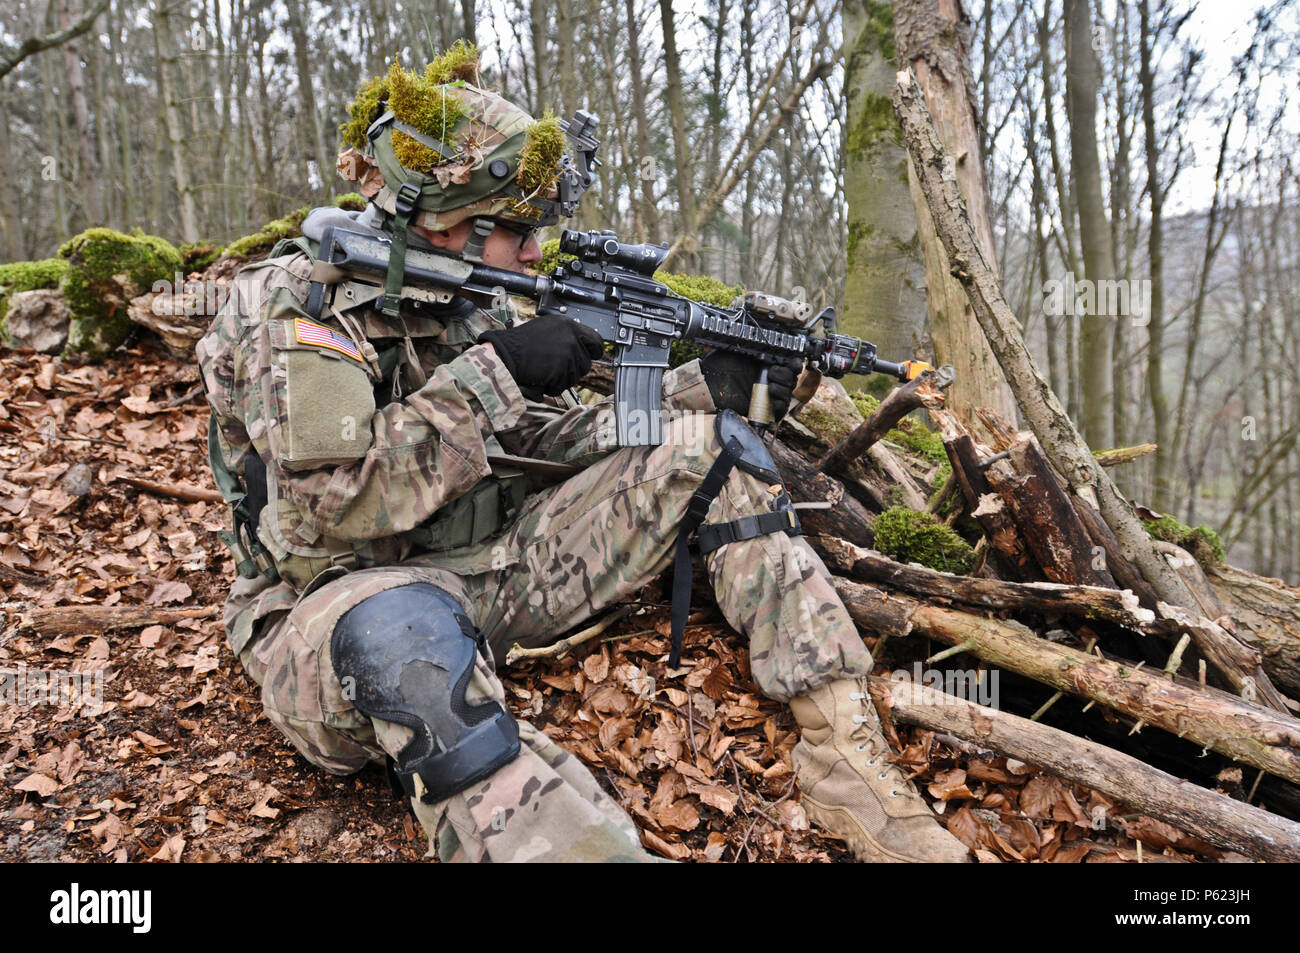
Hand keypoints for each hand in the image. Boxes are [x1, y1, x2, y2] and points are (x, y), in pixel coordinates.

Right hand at [478, 316, 605, 397]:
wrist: (505, 353)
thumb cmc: (520, 342)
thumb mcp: (547, 328)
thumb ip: (567, 336)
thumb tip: (581, 347)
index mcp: (569, 325)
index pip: (596, 341)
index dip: (594, 351)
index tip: (591, 356)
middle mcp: (571, 338)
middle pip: (586, 363)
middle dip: (573, 370)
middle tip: (556, 368)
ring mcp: (567, 354)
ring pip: (575, 377)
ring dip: (562, 379)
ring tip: (544, 371)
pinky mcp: (561, 370)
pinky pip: (563, 386)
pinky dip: (552, 387)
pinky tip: (540, 378)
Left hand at [700, 351, 801, 421]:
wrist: (706, 388)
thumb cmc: (718, 368)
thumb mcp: (735, 349)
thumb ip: (752, 343)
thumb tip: (765, 335)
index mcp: (766, 363)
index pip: (789, 362)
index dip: (793, 361)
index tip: (790, 359)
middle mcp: (769, 379)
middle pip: (791, 377)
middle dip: (787, 373)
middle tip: (773, 372)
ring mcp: (767, 395)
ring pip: (788, 392)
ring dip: (783, 387)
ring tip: (771, 385)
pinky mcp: (763, 410)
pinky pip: (780, 410)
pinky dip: (780, 404)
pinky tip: (772, 396)